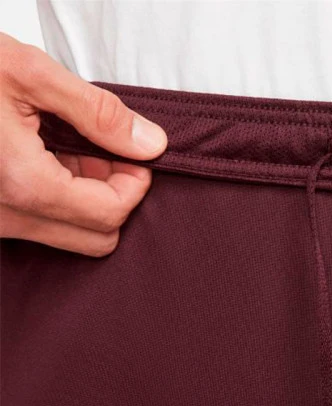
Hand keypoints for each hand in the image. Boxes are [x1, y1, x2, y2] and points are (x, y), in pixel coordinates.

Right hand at [0, 33, 166, 255]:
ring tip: (74, 149)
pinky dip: (59, 200)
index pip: (110, 215)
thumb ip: (97, 113)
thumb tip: (150, 144)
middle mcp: (5, 216)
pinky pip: (40, 227)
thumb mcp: (27, 73)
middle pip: (96, 238)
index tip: (135, 153)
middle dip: (115, 198)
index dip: (135, 184)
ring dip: (88, 200)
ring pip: (69, 237)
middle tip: (109, 154)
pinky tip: (49, 158)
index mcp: (23, 184)